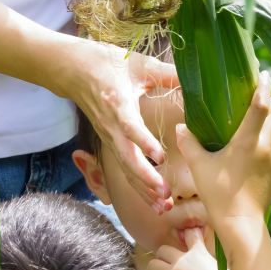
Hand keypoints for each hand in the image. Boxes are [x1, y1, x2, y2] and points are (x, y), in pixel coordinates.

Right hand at [63, 39, 178, 211]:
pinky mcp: (111, 144)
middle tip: (165, 195)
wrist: (73, 71)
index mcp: (118, 105)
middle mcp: (111, 127)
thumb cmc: (108, 63)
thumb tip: (196, 78)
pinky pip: (124, 169)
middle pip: (126, 158)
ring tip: (163, 206)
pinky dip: (138, 187)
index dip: (144, 142)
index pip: (130, 127)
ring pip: (125, 170)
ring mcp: (109, 138)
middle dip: (146, 179)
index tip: (160, 156)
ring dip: (143, 189)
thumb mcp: (139, 64)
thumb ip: (167, 73)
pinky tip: (154, 202)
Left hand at [142, 228, 230, 269]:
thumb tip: (212, 265)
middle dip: (164, 255)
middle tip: (168, 264)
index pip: (190, 234)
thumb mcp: (223, 269)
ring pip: (152, 264)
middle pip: (163, 249)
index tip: (187, 237)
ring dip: (155, 269)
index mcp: (199, 253)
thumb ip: (213, 263)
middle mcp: (182, 259)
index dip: (187, 234)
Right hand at [174, 71, 270, 222]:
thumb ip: (189, 144)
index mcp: (247, 142)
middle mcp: (267, 148)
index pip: (261, 106)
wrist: (240, 223)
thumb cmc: (217, 194)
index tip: (265, 75)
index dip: (264, 87)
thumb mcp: (198, 167)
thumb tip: (180, 127)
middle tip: (264, 101)